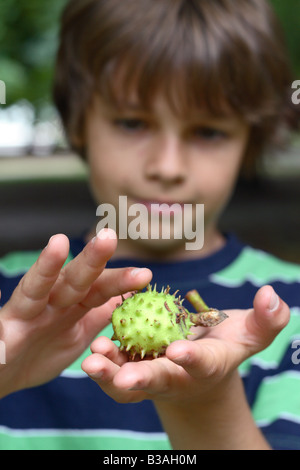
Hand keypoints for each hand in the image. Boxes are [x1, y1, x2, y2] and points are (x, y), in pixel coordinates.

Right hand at [0, 229, 151, 397]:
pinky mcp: (1, 328)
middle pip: (72, 279)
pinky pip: (1, 317)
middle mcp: (48, 303)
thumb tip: (125, 298)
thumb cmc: (41, 352)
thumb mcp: (77, 336)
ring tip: (58, 243)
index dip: (119, 281)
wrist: (6, 376)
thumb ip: (97, 316)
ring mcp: (23, 313)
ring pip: (36, 287)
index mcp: (70, 305)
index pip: (97, 288)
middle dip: (92, 259)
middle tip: (109, 238)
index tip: (144, 275)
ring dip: (47, 266)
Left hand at [82, 285, 289, 404]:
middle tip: (122, 379)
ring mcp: (151, 374)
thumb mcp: (249, 335)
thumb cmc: (225, 345)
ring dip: (108, 373)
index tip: (179, 352)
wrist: (198, 365)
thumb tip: (272, 296)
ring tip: (93, 358)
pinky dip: (103, 360)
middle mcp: (176, 376)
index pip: (201, 364)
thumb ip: (266, 320)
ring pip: (126, 383)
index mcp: (206, 367)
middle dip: (140, 381)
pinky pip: (114, 366)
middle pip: (158, 381)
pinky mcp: (131, 366)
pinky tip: (92, 345)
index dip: (192, 359)